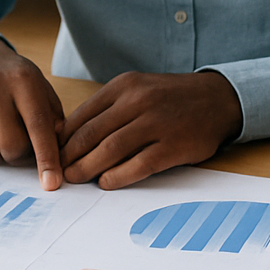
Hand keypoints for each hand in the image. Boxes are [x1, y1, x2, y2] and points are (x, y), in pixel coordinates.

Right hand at [0, 35, 64, 190]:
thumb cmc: (14, 81)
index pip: (37, 126)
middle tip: (22, 143)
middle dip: (21, 155)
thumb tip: (58, 153)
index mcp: (22, 80)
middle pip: (12, 147)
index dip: (46, 157)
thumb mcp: (40, 88)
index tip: (52, 183)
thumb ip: (53, 119)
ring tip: (0, 136)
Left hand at [58, 71, 242, 189]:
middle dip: (70, 156)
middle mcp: (138, 101)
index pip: (83, 115)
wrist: (217, 99)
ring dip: (87, 168)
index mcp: (124, 86)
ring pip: (110, 149)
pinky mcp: (173, 146)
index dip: (63, 138)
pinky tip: (106, 183)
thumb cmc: (170, 98)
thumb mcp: (137, 90)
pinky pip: (138, 164)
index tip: (52, 154)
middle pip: (92, 133)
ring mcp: (157, 123)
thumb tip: (69, 135)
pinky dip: (118, 176)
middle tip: (58, 172)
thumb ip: (107, 108)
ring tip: (75, 179)